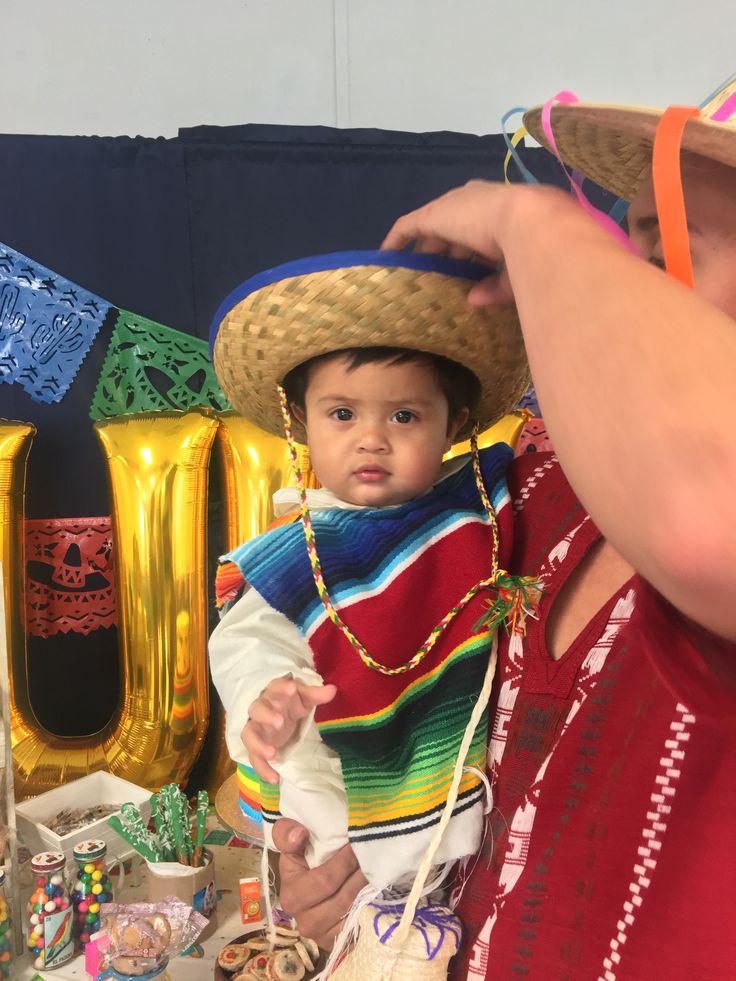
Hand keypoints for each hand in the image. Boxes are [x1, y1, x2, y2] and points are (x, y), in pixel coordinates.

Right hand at [243, 676, 336, 783]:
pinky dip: (262, 769)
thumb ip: (315, 694)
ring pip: (249, 735)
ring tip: (273, 754)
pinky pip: (254, 758)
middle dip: (267, 715)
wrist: (279, 714)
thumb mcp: (304, 699)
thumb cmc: (291, 703)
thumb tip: (332, 690)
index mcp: (274, 693)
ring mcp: (256, 728)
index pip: (275, 686)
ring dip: (259, 745)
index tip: (292, 688)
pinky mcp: (256, 746)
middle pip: (257, 709)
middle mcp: (261, 709)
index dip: (282, 688)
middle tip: (280, 722)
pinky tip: (274, 779)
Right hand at [273, 819, 366, 949]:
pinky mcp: (337, 943)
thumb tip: (299, 833)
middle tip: (371, 854)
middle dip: (359, 873)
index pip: (324, 881)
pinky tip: (372, 889)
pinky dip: (367, 905)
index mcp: (291, 896)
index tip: (355, 844)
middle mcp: (304, 921)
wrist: (309, 891)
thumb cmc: (303, 865)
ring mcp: (321, 936)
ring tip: (374, 868)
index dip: (343, 862)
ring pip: (352, 910)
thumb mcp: (291, 847)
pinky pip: (357, 925)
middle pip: (342, 897)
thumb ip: (285, 834)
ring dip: (366, 888)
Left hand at [382, 180, 556, 307]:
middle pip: (453, 233)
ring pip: (431, 232)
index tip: (466, 278)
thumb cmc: (534, 249)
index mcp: (502, 214)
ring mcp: (453, 207)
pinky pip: (407, 227)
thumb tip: (475, 301)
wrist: (530, 222)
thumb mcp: (519, 271)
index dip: (471, 256)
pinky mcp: (432, 214)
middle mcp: (476, 204)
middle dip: (445, 258)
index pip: (479, 235)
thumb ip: (497, 286)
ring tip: (412, 277)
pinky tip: (385, 261)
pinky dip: (396, 243)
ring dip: (423, 254)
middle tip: (436, 285)